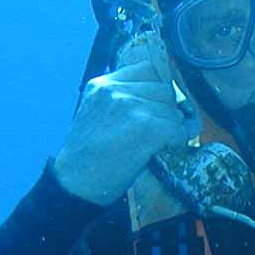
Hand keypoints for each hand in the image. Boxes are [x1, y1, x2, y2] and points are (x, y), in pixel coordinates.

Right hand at [53, 61, 189, 204]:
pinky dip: (178, 141)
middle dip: (167, 110)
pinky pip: (178, 129)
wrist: (75, 184)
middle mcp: (115, 90)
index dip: (156, 91)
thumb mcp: (95, 114)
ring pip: (174, 111)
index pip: (147, 70)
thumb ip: (121, 101)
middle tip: (161, 130)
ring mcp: (130, 107)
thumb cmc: (87, 156)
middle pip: (164, 90)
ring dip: (173, 128)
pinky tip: (166, 149)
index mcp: (102, 85)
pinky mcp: (146, 128)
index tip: (155, 107)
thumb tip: (161, 100)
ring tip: (160, 142)